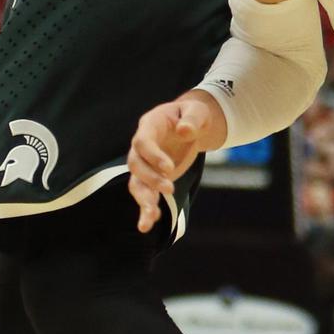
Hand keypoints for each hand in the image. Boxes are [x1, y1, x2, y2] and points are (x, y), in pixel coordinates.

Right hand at [127, 93, 223, 232]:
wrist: (190, 124)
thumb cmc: (193, 115)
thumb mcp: (197, 111)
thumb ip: (192, 119)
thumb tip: (185, 130)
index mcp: (149, 126)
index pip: (142, 142)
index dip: (153, 156)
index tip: (169, 168)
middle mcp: (141, 147)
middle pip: (135, 165)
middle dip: (150, 179)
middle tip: (170, 189)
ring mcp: (145, 164)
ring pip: (136, 184)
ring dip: (142, 200)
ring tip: (149, 219)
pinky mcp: (152, 178)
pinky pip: (146, 194)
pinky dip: (148, 208)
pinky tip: (152, 222)